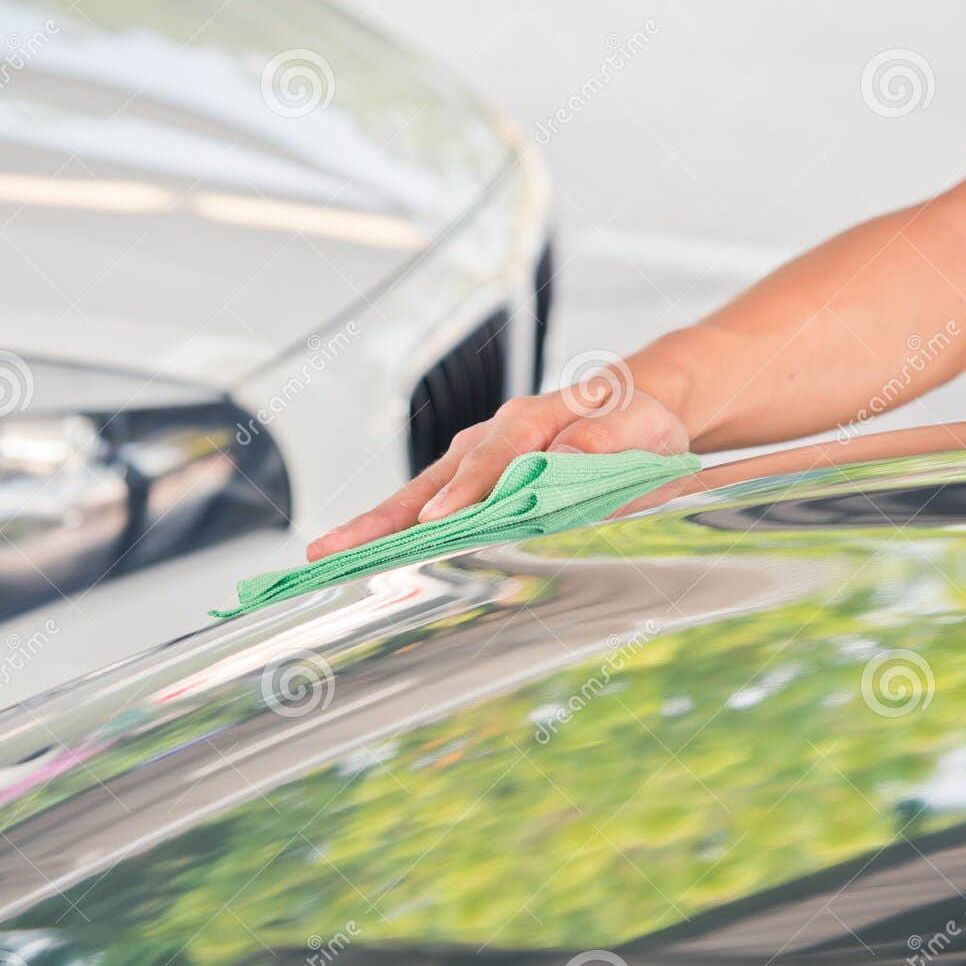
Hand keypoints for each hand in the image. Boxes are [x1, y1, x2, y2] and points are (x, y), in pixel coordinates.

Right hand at [306, 361, 690, 560]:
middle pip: (429, 482)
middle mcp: (491, 438)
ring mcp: (475, 459)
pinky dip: (395, 531)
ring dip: (374, 527)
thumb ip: (602, 440)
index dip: (462, 491)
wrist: (636, 408)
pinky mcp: (472, 481)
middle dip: (382, 518)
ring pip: (418, 496)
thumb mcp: (638, 426)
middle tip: (335, 547)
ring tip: (328, 556)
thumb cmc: (637, 423)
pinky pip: (427, 507)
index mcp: (531, 421)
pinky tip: (365, 557)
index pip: (490, 460)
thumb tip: (562, 454)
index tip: (437, 521)